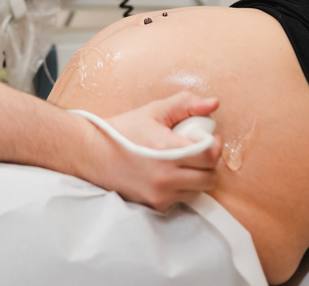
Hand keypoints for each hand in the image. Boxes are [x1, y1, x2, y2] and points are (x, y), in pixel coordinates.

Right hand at [83, 91, 221, 211]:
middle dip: (209, 162)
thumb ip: (186, 104)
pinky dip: (183, 187)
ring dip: (198, 176)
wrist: (93, 154)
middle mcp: (165, 177)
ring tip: (183, 162)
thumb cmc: (123, 131)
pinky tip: (170, 174)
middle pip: (209, 177)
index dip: (214, 146)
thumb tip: (214, 103)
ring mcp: (160, 194)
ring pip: (199, 190)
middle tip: (198, 150)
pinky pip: (183, 198)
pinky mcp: (156, 205)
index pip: (209, 155)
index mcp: (166, 150)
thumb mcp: (154, 111)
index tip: (209, 138)